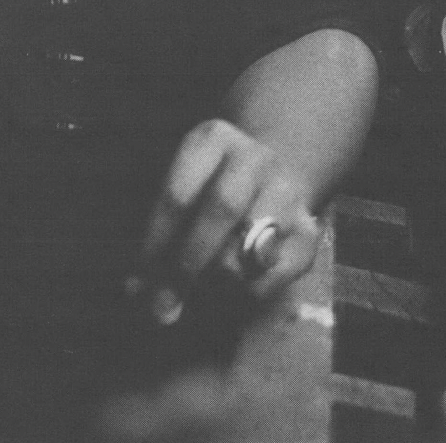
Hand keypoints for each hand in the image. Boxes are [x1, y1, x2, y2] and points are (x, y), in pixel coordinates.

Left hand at [128, 119, 319, 324]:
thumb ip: (160, 229)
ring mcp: (288, 194)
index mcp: (213, 139)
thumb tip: (138, 290)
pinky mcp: (310, 234)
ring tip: (192, 297)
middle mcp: (255, 160)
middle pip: (220, 212)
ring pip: (247, 252)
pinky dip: (242, 297)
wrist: (274, 172)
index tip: (135, 284)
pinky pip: (271, 280)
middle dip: (187, 265)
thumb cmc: (210, 183)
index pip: (177, 194)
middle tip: (162, 306)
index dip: (155, 243)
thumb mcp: (182, 182)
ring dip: (213, 285)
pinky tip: (224, 296)